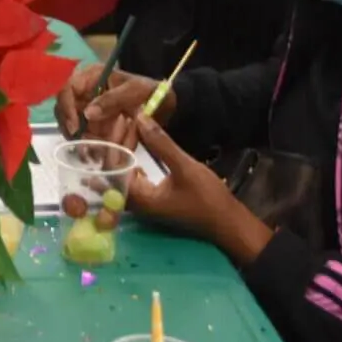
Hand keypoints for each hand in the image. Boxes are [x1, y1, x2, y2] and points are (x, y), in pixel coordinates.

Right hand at [54, 65, 169, 144]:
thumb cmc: (151, 91)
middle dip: (72, 129)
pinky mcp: (94, 125)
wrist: (166, 106)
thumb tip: (88, 114)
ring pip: (72, 126)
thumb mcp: (136, 91)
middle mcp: (85, 92)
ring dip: (83, 140)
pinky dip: (91, 146)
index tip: (75, 128)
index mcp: (92, 76)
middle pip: (63, 109)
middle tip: (85, 146)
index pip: (66, 88)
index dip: (66, 107)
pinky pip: (85, 137)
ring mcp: (88, 109)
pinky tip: (101, 154)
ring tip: (97, 152)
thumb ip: (112, 100)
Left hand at [128, 118, 273, 265]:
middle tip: (126, 119)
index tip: (126, 119)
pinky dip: (134, 158)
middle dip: (118, 142)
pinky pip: (134, 175)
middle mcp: (135, 202)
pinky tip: (137, 144)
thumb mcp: (184, 167)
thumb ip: (160, 144)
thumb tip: (140, 118)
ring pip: (123, 170)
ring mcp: (143, 201)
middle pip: (114, 168)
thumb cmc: (208, 198)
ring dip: (125, 148)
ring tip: (131, 126)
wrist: (228, 222)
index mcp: (138, 199)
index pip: (114, 166)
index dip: (117, 140)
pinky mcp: (152, 197)